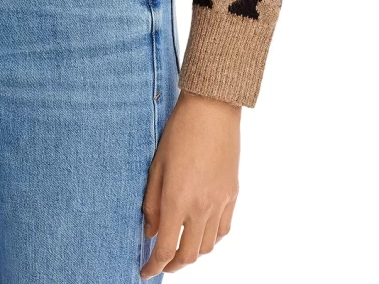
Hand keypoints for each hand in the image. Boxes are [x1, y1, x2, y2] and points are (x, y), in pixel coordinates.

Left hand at [140, 91, 240, 279]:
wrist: (211, 111)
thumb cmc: (179, 132)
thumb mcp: (156, 166)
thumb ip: (151, 203)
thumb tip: (150, 232)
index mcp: (177, 200)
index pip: (165, 247)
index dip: (154, 266)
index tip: (145, 272)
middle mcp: (201, 207)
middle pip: (189, 254)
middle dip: (173, 264)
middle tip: (161, 263)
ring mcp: (220, 201)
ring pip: (209, 245)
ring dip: (193, 253)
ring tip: (181, 247)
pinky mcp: (233, 193)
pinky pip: (224, 228)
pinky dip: (211, 238)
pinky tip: (202, 231)